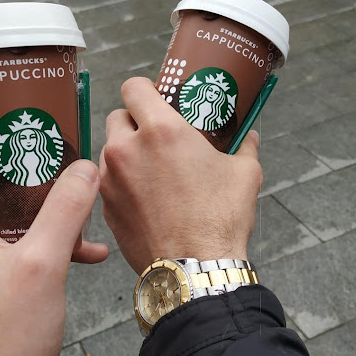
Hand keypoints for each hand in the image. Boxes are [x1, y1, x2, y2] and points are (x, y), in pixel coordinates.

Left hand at [0, 112, 106, 355]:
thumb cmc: (2, 335)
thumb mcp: (41, 264)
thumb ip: (65, 212)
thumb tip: (84, 170)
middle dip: (4, 163)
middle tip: (37, 149)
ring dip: (32, 204)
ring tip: (69, 196)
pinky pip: (14, 244)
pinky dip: (42, 239)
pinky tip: (85, 250)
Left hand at [99, 77, 261, 273]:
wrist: (193, 269)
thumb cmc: (220, 219)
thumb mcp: (244, 174)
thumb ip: (243, 146)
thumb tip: (249, 136)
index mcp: (160, 130)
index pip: (133, 87)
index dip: (143, 89)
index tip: (154, 99)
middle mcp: (127, 149)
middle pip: (116, 116)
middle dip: (133, 122)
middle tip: (154, 138)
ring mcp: (110, 179)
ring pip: (108, 150)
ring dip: (125, 153)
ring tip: (149, 170)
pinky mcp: (106, 206)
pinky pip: (107, 181)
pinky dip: (120, 182)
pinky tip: (143, 198)